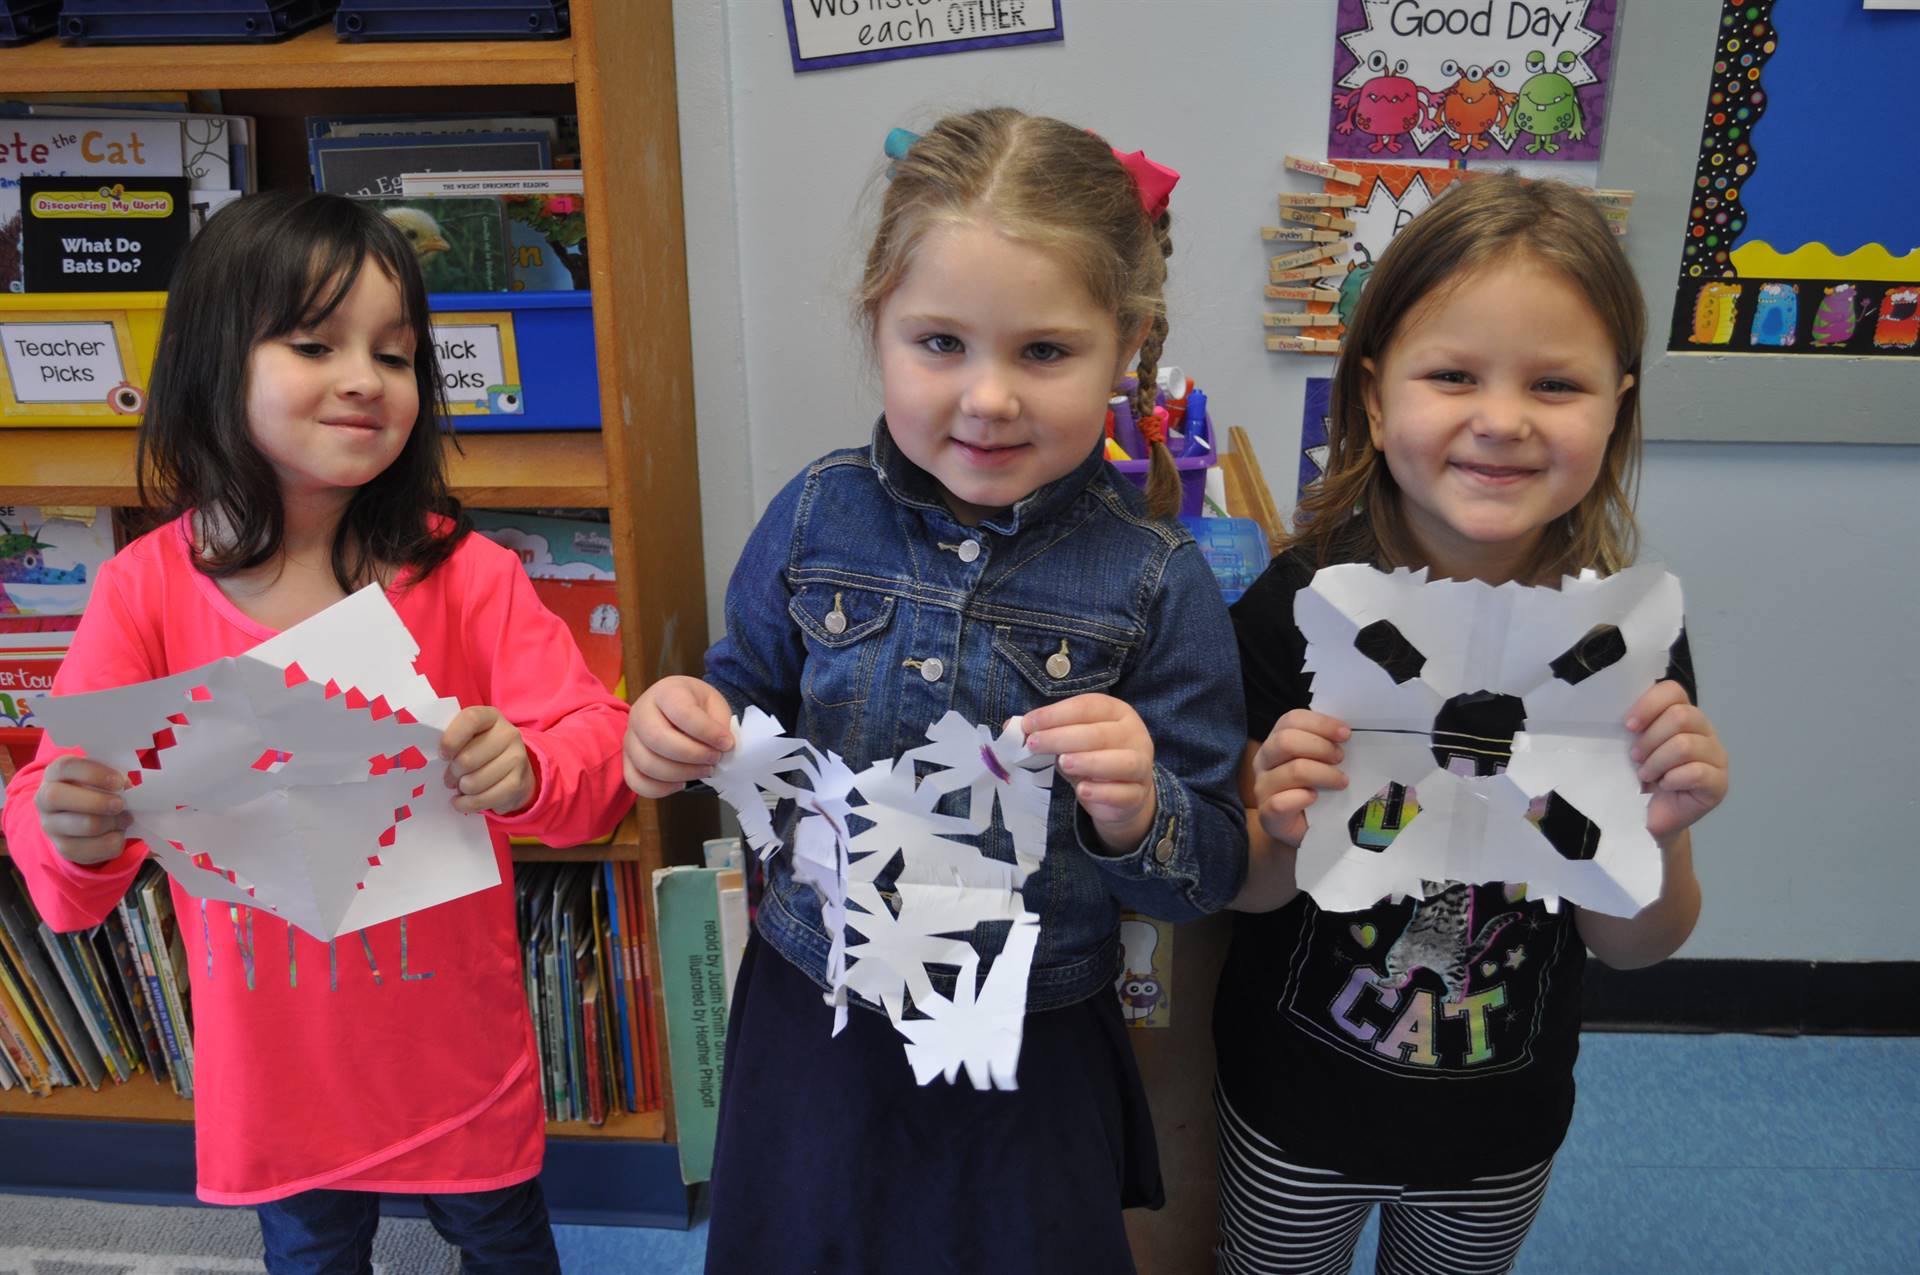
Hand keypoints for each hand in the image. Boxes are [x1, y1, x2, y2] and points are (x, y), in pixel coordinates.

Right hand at [34, 755, 132, 865]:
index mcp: (54, 773)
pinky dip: (115, 840)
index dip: (94, 773)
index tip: (118, 781)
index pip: (66, 767)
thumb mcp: (99, 776)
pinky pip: (95, 848)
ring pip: (85, 825)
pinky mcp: (64, 848)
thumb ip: (111, 777)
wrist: (79, 816)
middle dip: (98, 802)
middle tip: (121, 804)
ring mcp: (51, 826)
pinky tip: (118, 832)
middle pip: (60, 798)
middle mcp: (45, 799)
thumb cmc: (95, 788)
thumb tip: (130, 787)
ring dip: (113, 822)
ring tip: (125, 818)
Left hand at [440, 706, 533, 815]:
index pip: (471, 719)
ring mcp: (516, 758)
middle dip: (452, 773)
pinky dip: (467, 804)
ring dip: (461, 789)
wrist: (515, 769)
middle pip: (468, 759)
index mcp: (491, 716)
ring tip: (460, 786)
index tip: (442, 755)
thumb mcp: (470, 736)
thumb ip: (454, 738)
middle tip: (449, 778)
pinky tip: (463, 801)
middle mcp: (508, 734)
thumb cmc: (481, 750)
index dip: (451, 739)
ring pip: (474, 782)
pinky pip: (484, 799)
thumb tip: (431, 758)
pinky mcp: (517, 783)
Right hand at [623, 675, 734, 798]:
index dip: (707, 732)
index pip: (681, 712)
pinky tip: (682, 782)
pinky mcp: (627, 760)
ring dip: (681, 773)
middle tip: (714, 759)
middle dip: (693, 755)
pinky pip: (636, 781)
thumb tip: (722, 748)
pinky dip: (661, 788)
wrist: (679, 710)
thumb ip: (720, 725)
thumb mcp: (715, 706)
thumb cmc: (698, 707)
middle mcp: (641, 712)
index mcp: (665, 692)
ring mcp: (630, 737)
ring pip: (647, 764)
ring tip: (704, 770)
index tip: (726, 742)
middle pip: (657, 739)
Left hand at [1021, 694, 1155, 852]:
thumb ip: (1045, 731)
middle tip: (1034, 744)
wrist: (1123, 793)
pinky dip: (1102, 792)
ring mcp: (1140, 765)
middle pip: (1100, 734)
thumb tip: (1011, 727)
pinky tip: (1082, 791)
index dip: (1056, 714)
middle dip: (1063, 737)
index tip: (1028, 724)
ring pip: (1121, 762)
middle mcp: (1134, 735)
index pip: (1088, 707)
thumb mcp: (1069, 741)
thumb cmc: (1092, 757)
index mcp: (1117, 712)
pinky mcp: (1137, 794)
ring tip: (1062, 763)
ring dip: (1089, 762)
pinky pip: (1123, 793)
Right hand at [1248, 708, 1350, 849]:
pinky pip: (1282, 802)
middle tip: (1340, 758)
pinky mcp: (1267, 815)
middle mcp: (1264, 761)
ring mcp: (1262, 788)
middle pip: (1286, 741)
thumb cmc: (1318, 790)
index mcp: (1276, 742)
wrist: (1308, 829)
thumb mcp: (1323, 762)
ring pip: (1293, 771)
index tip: (1345, 734)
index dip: (1320, 723)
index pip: (1291, 720)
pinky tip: (1315, 799)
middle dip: (1320, 747)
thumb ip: (1328, 744)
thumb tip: (1346, 731)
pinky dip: (1303, 798)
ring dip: (1324, 774)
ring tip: (1341, 782)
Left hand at [1627, 681, 1727, 841]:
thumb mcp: (1634, 747)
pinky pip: (1696, 772)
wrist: (1652, 817)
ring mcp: (1717, 757)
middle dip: (1650, 739)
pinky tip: (1665, 786)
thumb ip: (1635, 727)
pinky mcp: (1720, 783)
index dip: (1649, 704)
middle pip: (1681, 716)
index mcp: (1684, 715)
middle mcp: (1706, 732)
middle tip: (1635, 758)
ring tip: (1646, 775)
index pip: (1673, 691)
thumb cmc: (1642, 778)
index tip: (1628, 725)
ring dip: (1657, 761)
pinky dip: (1673, 779)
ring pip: (1685, 745)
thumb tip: (1618, 713)